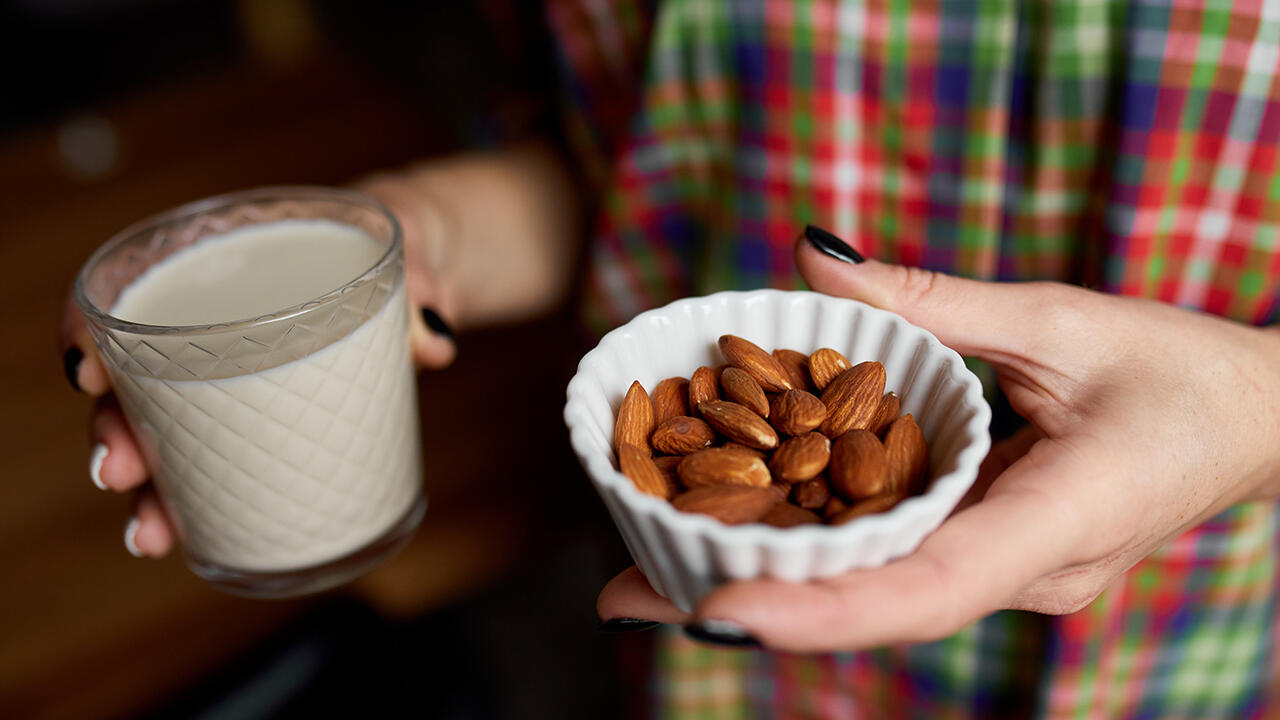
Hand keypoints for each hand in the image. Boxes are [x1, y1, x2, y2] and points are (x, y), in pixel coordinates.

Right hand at [59, 190, 459, 558]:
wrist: (441, 264)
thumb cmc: (411, 241)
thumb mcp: (418, 244)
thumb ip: (423, 281)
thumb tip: (433, 338)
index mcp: (243, 260)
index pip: (141, 287)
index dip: (96, 328)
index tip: (89, 373)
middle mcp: (229, 320)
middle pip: (144, 373)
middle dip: (121, 428)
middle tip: (119, 472)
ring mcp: (252, 372)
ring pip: (176, 427)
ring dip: (153, 484)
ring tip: (149, 533)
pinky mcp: (285, 412)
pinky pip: (231, 454)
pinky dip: (202, 496)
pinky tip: (188, 535)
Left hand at [596, 234, 1279, 652]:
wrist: (1258, 420)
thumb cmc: (1181, 372)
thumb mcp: (1061, 317)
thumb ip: (935, 299)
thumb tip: (816, 254)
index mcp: (1058, 523)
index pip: (929, 586)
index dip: (823, 610)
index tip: (719, 615)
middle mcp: (1026, 573)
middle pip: (875, 604)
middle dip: (751, 607)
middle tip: (621, 597)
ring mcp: (1010, 573)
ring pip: (876, 594)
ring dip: (768, 587)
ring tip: (647, 577)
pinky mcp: (994, 553)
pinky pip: (896, 560)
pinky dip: (818, 555)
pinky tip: (740, 538)